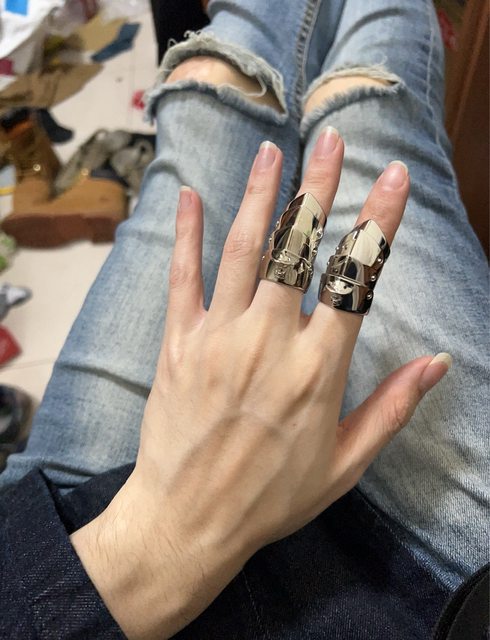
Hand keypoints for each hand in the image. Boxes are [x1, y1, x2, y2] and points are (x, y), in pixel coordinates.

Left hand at [71, 131, 450, 638]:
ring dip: (260, 196)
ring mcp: (218, 337)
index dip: (379, 223)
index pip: (356, 280)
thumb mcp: (344, 464)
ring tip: (273, 152)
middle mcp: (269, 341)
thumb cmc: (271, 497)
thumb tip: (438, 362)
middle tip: (332, 141)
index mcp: (317, 370)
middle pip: (298, 249)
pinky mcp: (178, 344)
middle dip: (319, 189)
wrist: (189, 520)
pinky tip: (188, 197)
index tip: (393, 178)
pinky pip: (183, 279)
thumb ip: (391, 408)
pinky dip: (186, 235)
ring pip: (243, 252)